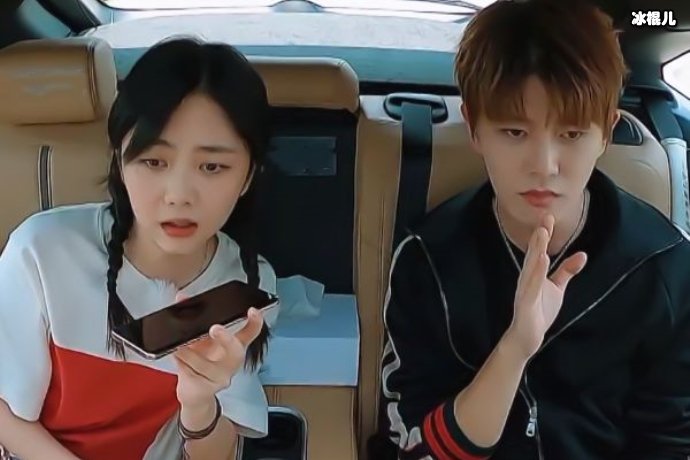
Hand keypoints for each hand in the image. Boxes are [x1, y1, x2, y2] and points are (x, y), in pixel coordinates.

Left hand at [172, 293, 264, 410]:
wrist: (194, 393)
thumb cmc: (199, 362)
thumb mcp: (199, 340)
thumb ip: (194, 320)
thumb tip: (182, 299)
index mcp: (233, 347)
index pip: (250, 334)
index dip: (255, 322)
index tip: (253, 311)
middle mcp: (230, 363)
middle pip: (236, 352)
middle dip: (226, 338)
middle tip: (215, 328)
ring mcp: (219, 378)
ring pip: (206, 365)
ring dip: (191, 354)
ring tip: (180, 346)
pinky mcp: (205, 389)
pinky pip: (193, 375)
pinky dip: (182, 364)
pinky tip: (177, 357)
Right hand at [506, 214, 586, 359]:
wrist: (526, 338)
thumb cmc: (539, 312)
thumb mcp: (557, 289)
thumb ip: (566, 271)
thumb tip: (582, 254)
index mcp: (533, 274)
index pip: (538, 250)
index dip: (543, 234)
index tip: (548, 216)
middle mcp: (527, 279)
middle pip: (533, 254)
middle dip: (539, 237)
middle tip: (545, 219)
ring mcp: (525, 291)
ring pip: (531, 267)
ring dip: (536, 250)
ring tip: (542, 233)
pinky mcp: (526, 304)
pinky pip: (531, 287)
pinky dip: (536, 273)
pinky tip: (541, 261)